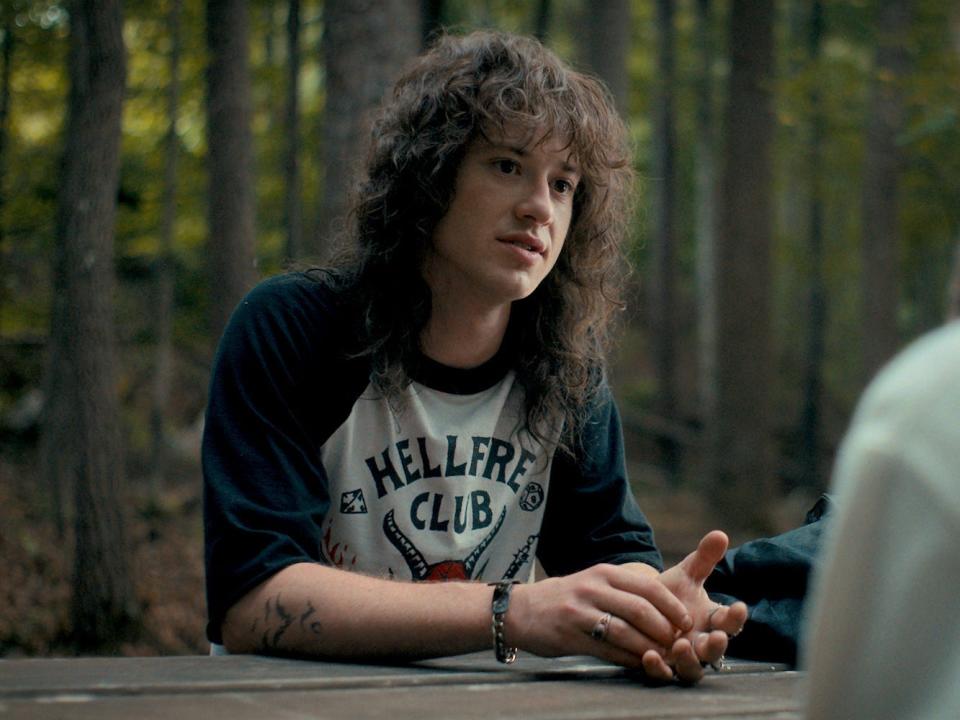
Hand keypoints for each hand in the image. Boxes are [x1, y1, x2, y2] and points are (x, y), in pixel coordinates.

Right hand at [506, 562, 693, 672]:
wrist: (522, 610)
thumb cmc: (567, 599)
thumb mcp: (594, 583)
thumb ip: (624, 591)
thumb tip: (666, 607)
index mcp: (604, 573)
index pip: (648, 586)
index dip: (672, 605)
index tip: (687, 621)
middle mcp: (593, 588)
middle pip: (640, 609)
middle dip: (665, 629)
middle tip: (679, 643)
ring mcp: (580, 611)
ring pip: (625, 632)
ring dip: (649, 648)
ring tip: (664, 657)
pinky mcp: (571, 634)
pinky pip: (607, 650)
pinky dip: (628, 659)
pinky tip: (639, 664)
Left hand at [652, 531, 748, 682]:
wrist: (643, 608)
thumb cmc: (672, 593)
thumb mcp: (687, 574)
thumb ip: (704, 558)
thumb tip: (720, 534)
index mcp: (713, 622)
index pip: (730, 622)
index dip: (736, 617)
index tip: (740, 607)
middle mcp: (702, 644)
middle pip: (716, 651)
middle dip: (718, 645)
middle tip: (716, 637)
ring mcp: (683, 659)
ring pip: (693, 669)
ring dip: (690, 660)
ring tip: (681, 645)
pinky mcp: (663, 668)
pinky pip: (663, 674)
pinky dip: (659, 668)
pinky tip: (649, 655)